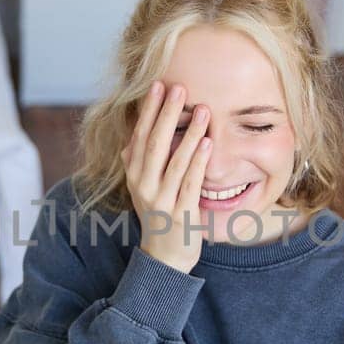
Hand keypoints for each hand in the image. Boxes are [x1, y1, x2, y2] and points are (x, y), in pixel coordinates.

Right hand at [121, 81, 210, 272]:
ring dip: (189, 134)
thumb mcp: (143, 187)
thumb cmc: (159, 216)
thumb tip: (133, 135)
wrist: (165, 257)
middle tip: (179, 88)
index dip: (148, 110)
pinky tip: (209, 143)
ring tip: (203, 110)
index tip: (157, 85)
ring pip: (174, 161)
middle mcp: (143, 185)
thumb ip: (138, 162)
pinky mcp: (180, 214)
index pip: (139, 136)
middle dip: (166, 114)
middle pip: (154, 143)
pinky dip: (199, 163)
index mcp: (134, 174)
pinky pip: (190, 183)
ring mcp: (161, 200)